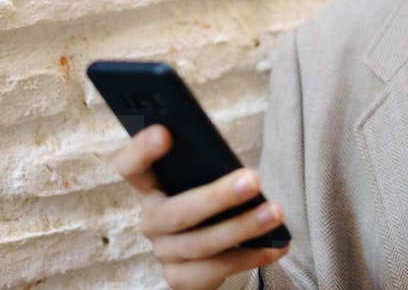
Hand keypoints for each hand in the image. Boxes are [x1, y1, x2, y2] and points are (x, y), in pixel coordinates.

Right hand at [114, 125, 290, 289]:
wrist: (208, 248)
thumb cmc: (210, 196)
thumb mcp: (204, 177)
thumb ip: (209, 167)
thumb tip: (239, 167)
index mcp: (151, 185)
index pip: (131, 166)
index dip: (142, 150)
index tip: (165, 132)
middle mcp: (151, 220)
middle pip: (176, 212)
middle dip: (218, 196)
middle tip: (253, 181)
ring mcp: (164, 252)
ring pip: (201, 244)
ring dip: (242, 227)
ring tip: (275, 213)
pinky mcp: (180, 278)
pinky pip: (216, 269)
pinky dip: (251, 256)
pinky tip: (277, 245)